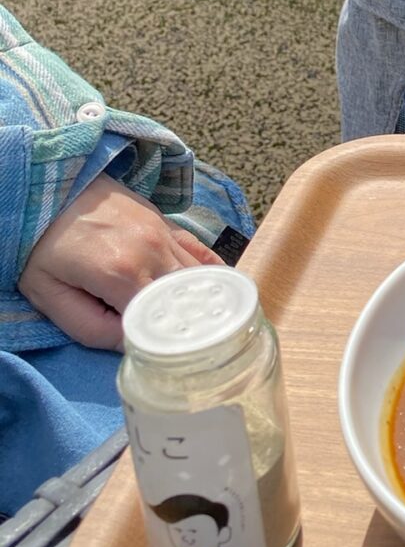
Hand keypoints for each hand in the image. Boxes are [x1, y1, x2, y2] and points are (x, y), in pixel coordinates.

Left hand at [18, 175, 222, 348]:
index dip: (157, 344)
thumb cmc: (44, 246)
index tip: (155, 357)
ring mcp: (165, 235)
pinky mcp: (169, 225)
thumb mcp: (49, 295)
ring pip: (198, 277)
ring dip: (201, 302)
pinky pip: (203, 252)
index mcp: (121, 274)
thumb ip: (89, 327)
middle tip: (186, 349)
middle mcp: (152, 252)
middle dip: (186, 326)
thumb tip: (130, 345)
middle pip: (184, 301)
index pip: (156, 323)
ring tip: (206, 327)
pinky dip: (213, 273)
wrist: (51, 190)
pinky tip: (219, 291)